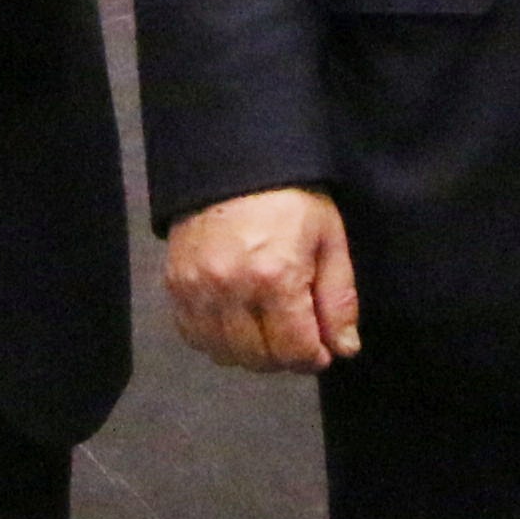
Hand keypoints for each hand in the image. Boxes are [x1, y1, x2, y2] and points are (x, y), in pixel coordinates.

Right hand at [163, 185, 357, 372]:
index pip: (293, 351)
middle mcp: (230, 288)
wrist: (236, 159)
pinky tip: (236, 319)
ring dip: (250, 352)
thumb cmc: (290, 197)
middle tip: (296, 336)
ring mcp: (196, 288)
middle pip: (258, 359)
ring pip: (223, 353)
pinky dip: (217, 338)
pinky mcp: (175, 284)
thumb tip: (343, 348)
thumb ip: (338, 299)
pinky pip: (194, 335)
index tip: (322, 349)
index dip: (314, 357)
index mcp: (274, 277)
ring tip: (267, 328)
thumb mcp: (328, 239)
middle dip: (284, 356)